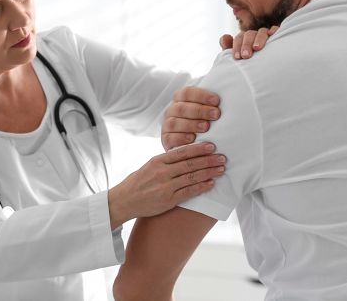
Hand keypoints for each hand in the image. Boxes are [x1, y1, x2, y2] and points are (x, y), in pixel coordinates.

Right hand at [107, 142, 224, 228]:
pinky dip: (201, 187)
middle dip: (208, 160)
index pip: (182, 152)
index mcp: (157, 160)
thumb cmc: (139, 182)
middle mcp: (162, 172)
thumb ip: (166, 161)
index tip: (212, 146)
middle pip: (190, 164)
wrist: (124, 200)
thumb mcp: (149, 166)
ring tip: (221, 169)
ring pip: (191, 177)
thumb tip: (186, 154)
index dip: (198, 149)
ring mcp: (165, 186)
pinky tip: (211, 183)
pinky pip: (188, 192)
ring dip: (208, 172)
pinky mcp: (168, 200)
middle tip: (222, 157)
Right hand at [161, 86, 219, 149]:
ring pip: (174, 122)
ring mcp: (167, 125)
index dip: (202, 96)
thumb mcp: (206, 109)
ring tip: (206, 127)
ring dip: (191, 124)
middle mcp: (171, 110)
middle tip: (216, 115)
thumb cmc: (203, 121)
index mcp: (180, 99)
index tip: (217, 101)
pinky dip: (181, 138)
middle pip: (182, 108)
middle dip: (200, 111)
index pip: (187, 93)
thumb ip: (212, 102)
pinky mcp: (166, 139)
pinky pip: (170, 138)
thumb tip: (229, 92)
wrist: (190, 143)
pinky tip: (193, 138)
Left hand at [219, 25, 278, 58]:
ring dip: (259, 39)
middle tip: (246, 56)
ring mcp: (265, 35)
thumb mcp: (238, 57)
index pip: (238, 39)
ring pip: (261, 32)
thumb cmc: (249, 64)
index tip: (237, 57)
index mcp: (243, 39)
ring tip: (257, 48)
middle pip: (249, 34)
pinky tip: (272, 35)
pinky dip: (274, 30)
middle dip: (246, 44)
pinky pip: (275, 29)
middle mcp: (254, 35)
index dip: (237, 47)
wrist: (264, 71)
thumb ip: (228, 48)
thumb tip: (224, 37)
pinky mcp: (277, 35)